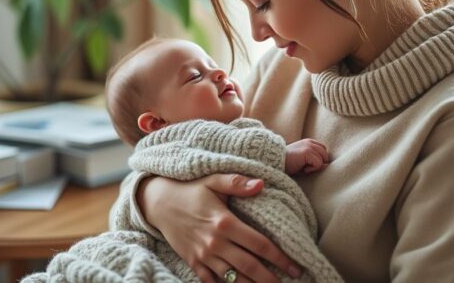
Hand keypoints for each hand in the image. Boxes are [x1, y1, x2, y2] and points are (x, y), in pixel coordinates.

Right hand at [137, 174, 302, 282]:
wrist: (158, 202)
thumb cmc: (190, 189)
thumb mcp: (213, 181)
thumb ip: (238, 183)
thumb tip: (261, 184)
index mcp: (225, 222)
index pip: (260, 244)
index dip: (280, 258)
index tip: (295, 266)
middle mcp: (215, 242)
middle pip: (250, 267)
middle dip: (271, 279)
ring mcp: (203, 255)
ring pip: (233, 278)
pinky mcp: (193, 262)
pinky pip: (211, 281)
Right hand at [284, 138, 329, 174]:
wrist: (274, 163)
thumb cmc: (288, 165)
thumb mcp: (303, 161)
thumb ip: (315, 160)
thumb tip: (327, 165)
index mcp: (309, 142)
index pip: (324, 150)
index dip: (319, 159)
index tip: (307, 165)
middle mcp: (309, 142)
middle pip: (325, 154)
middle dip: (319, 163)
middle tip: (306, 167)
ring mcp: (308, 146)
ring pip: (323, 159)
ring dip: (315, 167)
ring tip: (303, 167)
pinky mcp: (307, 151)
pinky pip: (319, 163)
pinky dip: (312, 169)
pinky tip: (302, 168)